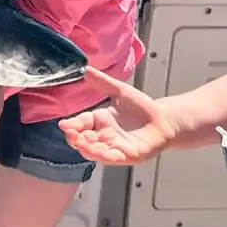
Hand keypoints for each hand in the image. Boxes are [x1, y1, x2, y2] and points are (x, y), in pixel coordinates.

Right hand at [59, 67, 180, 165]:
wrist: (163, 120)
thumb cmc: (141, 108)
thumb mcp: (120, 91)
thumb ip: (102, 82)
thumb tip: (85, 69)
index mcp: (99, 120)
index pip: (80, 123)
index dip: (71, 124)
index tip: (63, 124)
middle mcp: (103, 135)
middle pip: (82, 139)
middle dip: (74, 138)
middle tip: (70, 133)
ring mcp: (113, 147)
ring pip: (94, 151)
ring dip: (85, 148)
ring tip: (79, 141)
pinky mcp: (126, 156)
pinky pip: (111, 158)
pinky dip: (101, 155)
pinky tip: (95, 151)